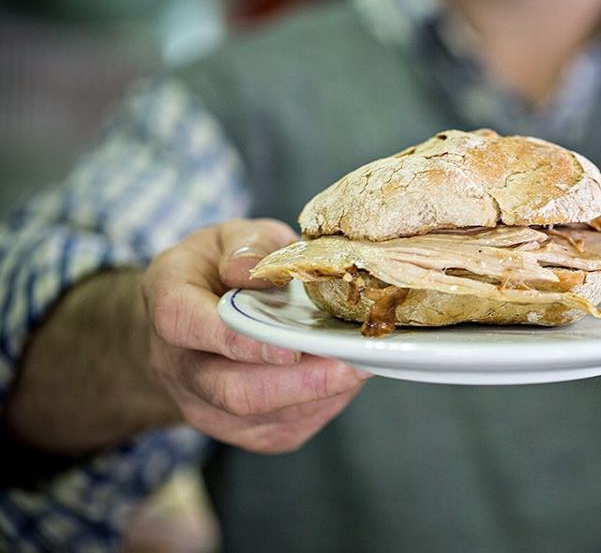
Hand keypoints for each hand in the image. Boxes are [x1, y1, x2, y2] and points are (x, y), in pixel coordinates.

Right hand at [141, 219, 370, 452]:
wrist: (191, 321)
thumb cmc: (216, 270)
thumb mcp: (227, 238)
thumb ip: (246, 245)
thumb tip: (254, 269)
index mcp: (170, 303)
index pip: (187, 325)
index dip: (236, 339)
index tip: (288, 347)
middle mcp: (178, 365)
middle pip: (232, 391)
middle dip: (299, 383)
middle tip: (352, 364)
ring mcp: (205, 406)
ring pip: (262, 419)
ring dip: (319, 396)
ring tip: (361, 365)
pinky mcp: (239, 431)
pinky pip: (283, 430)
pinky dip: (322, 407)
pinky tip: (346, 379)